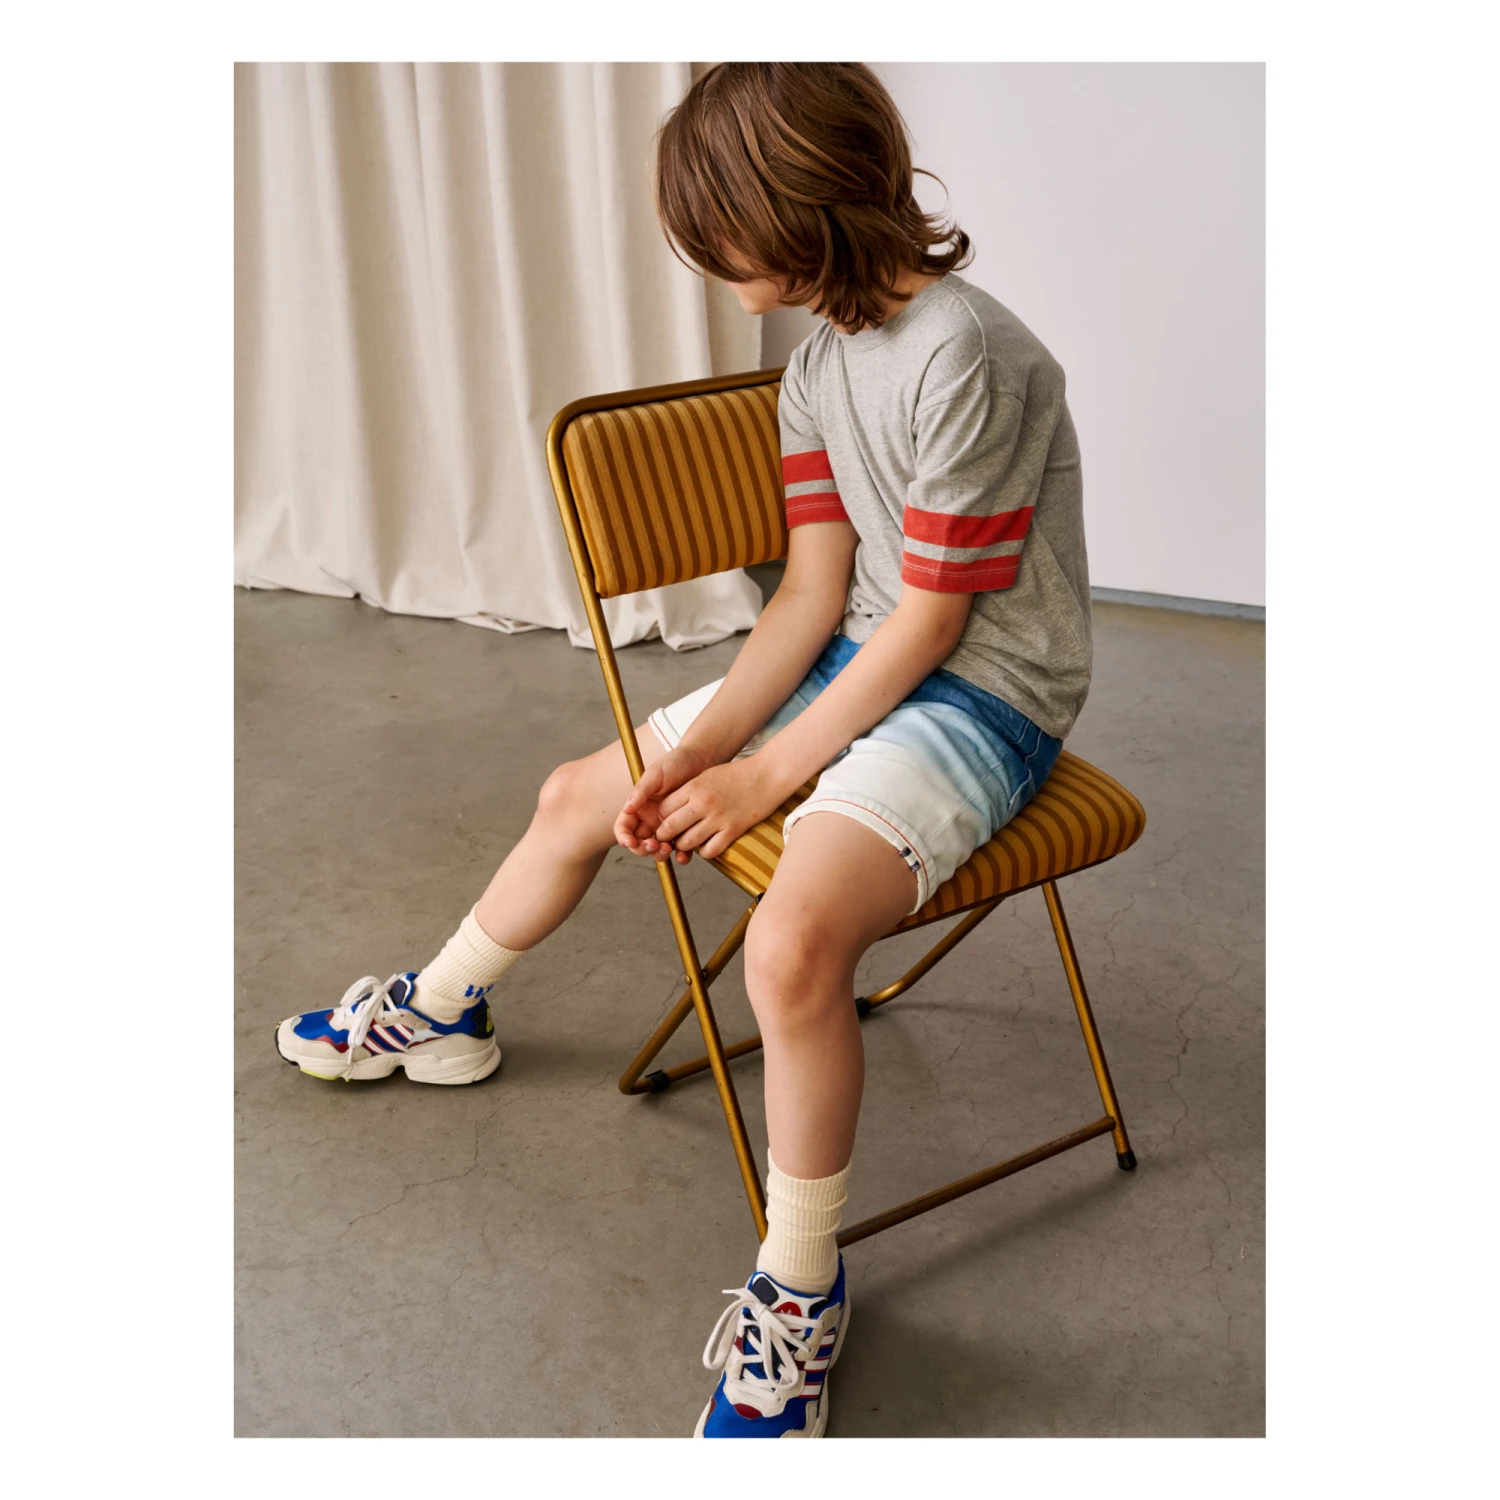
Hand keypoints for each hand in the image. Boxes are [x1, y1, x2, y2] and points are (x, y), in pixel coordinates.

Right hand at [615, 745, 713, 863]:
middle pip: (639, 844)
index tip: (631, 842)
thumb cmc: (676, 764)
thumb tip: (627, 809)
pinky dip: (680, 855)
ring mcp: (667, 827)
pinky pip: (679, 849)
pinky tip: (683, 855)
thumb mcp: (656, 775)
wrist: (701, 762)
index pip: (624, 828)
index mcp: (638, 808)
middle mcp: (650, 820)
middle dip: (643, 849)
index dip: (624, 837)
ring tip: (668, 849)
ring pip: (657, 850)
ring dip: (659, 854)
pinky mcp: (684, 831)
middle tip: (654, 846)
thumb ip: (641, 791)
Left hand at [651, 759, 786, 861]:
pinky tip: (707, 846)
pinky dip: (704, 852)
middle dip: (665, 836)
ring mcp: (718, 818)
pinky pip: (710, 850)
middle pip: (670, 828)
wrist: (768, 774)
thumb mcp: (707, 776)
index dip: (660, 819)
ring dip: (683, 846)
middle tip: (667, 839)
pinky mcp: (733, 830)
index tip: (663, 822)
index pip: (663, 810)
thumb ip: (689, 791)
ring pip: (687, 842)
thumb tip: (671, 808)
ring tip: (686, 843)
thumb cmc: (738, 774)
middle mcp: (702, 803)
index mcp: (693, 787)